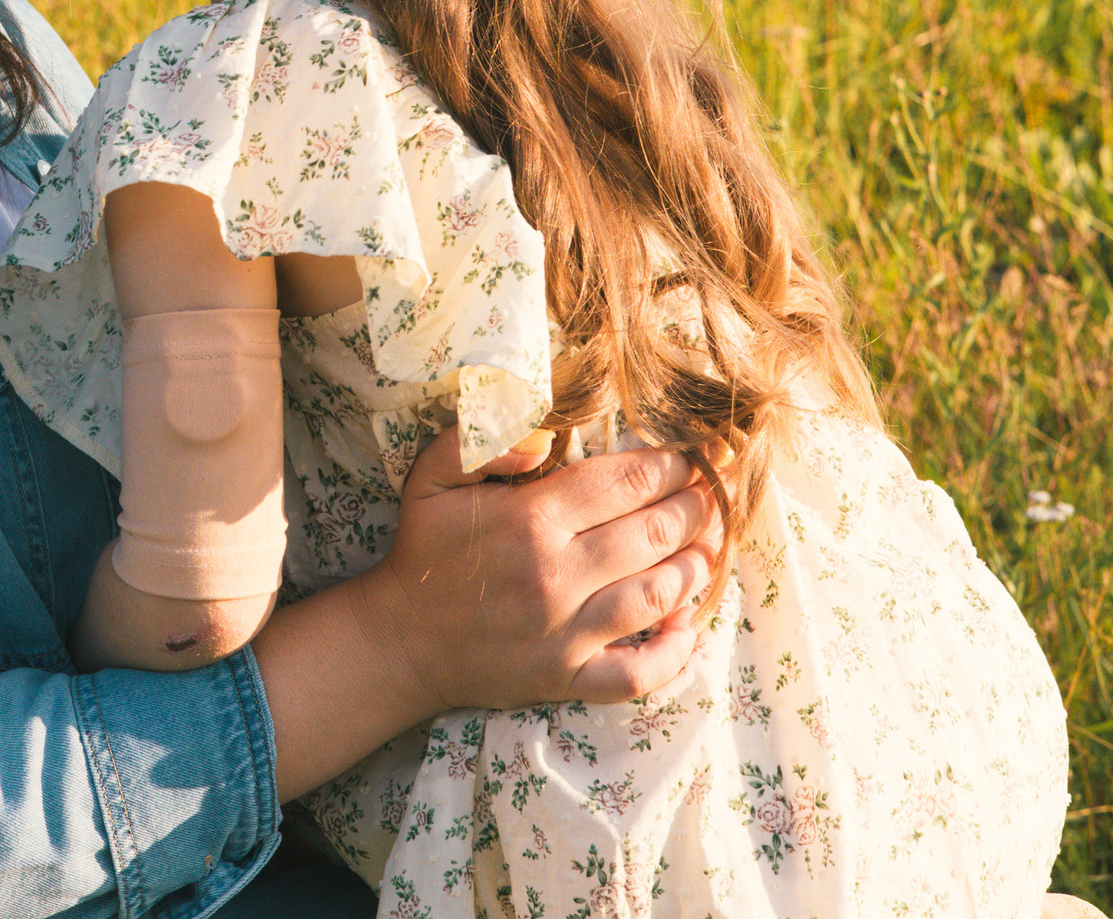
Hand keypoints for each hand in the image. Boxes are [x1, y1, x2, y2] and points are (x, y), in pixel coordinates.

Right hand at [352, 426, 716, 712]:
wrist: (399, 640)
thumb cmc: (424, 550)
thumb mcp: (431, 478)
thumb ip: (479, 439)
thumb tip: (543, 434)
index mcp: (530, 520)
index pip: (625, 482)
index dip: (673, 465)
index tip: (697, 456)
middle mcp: (556, 575)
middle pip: (654, 533)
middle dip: (696, 507)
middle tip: (713, 494)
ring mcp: (565, 633)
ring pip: (658, 596)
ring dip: (695, 568)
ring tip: (708, 546)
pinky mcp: (566, 677)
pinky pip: (637, 673)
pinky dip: (674, 653)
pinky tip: (688, 625)